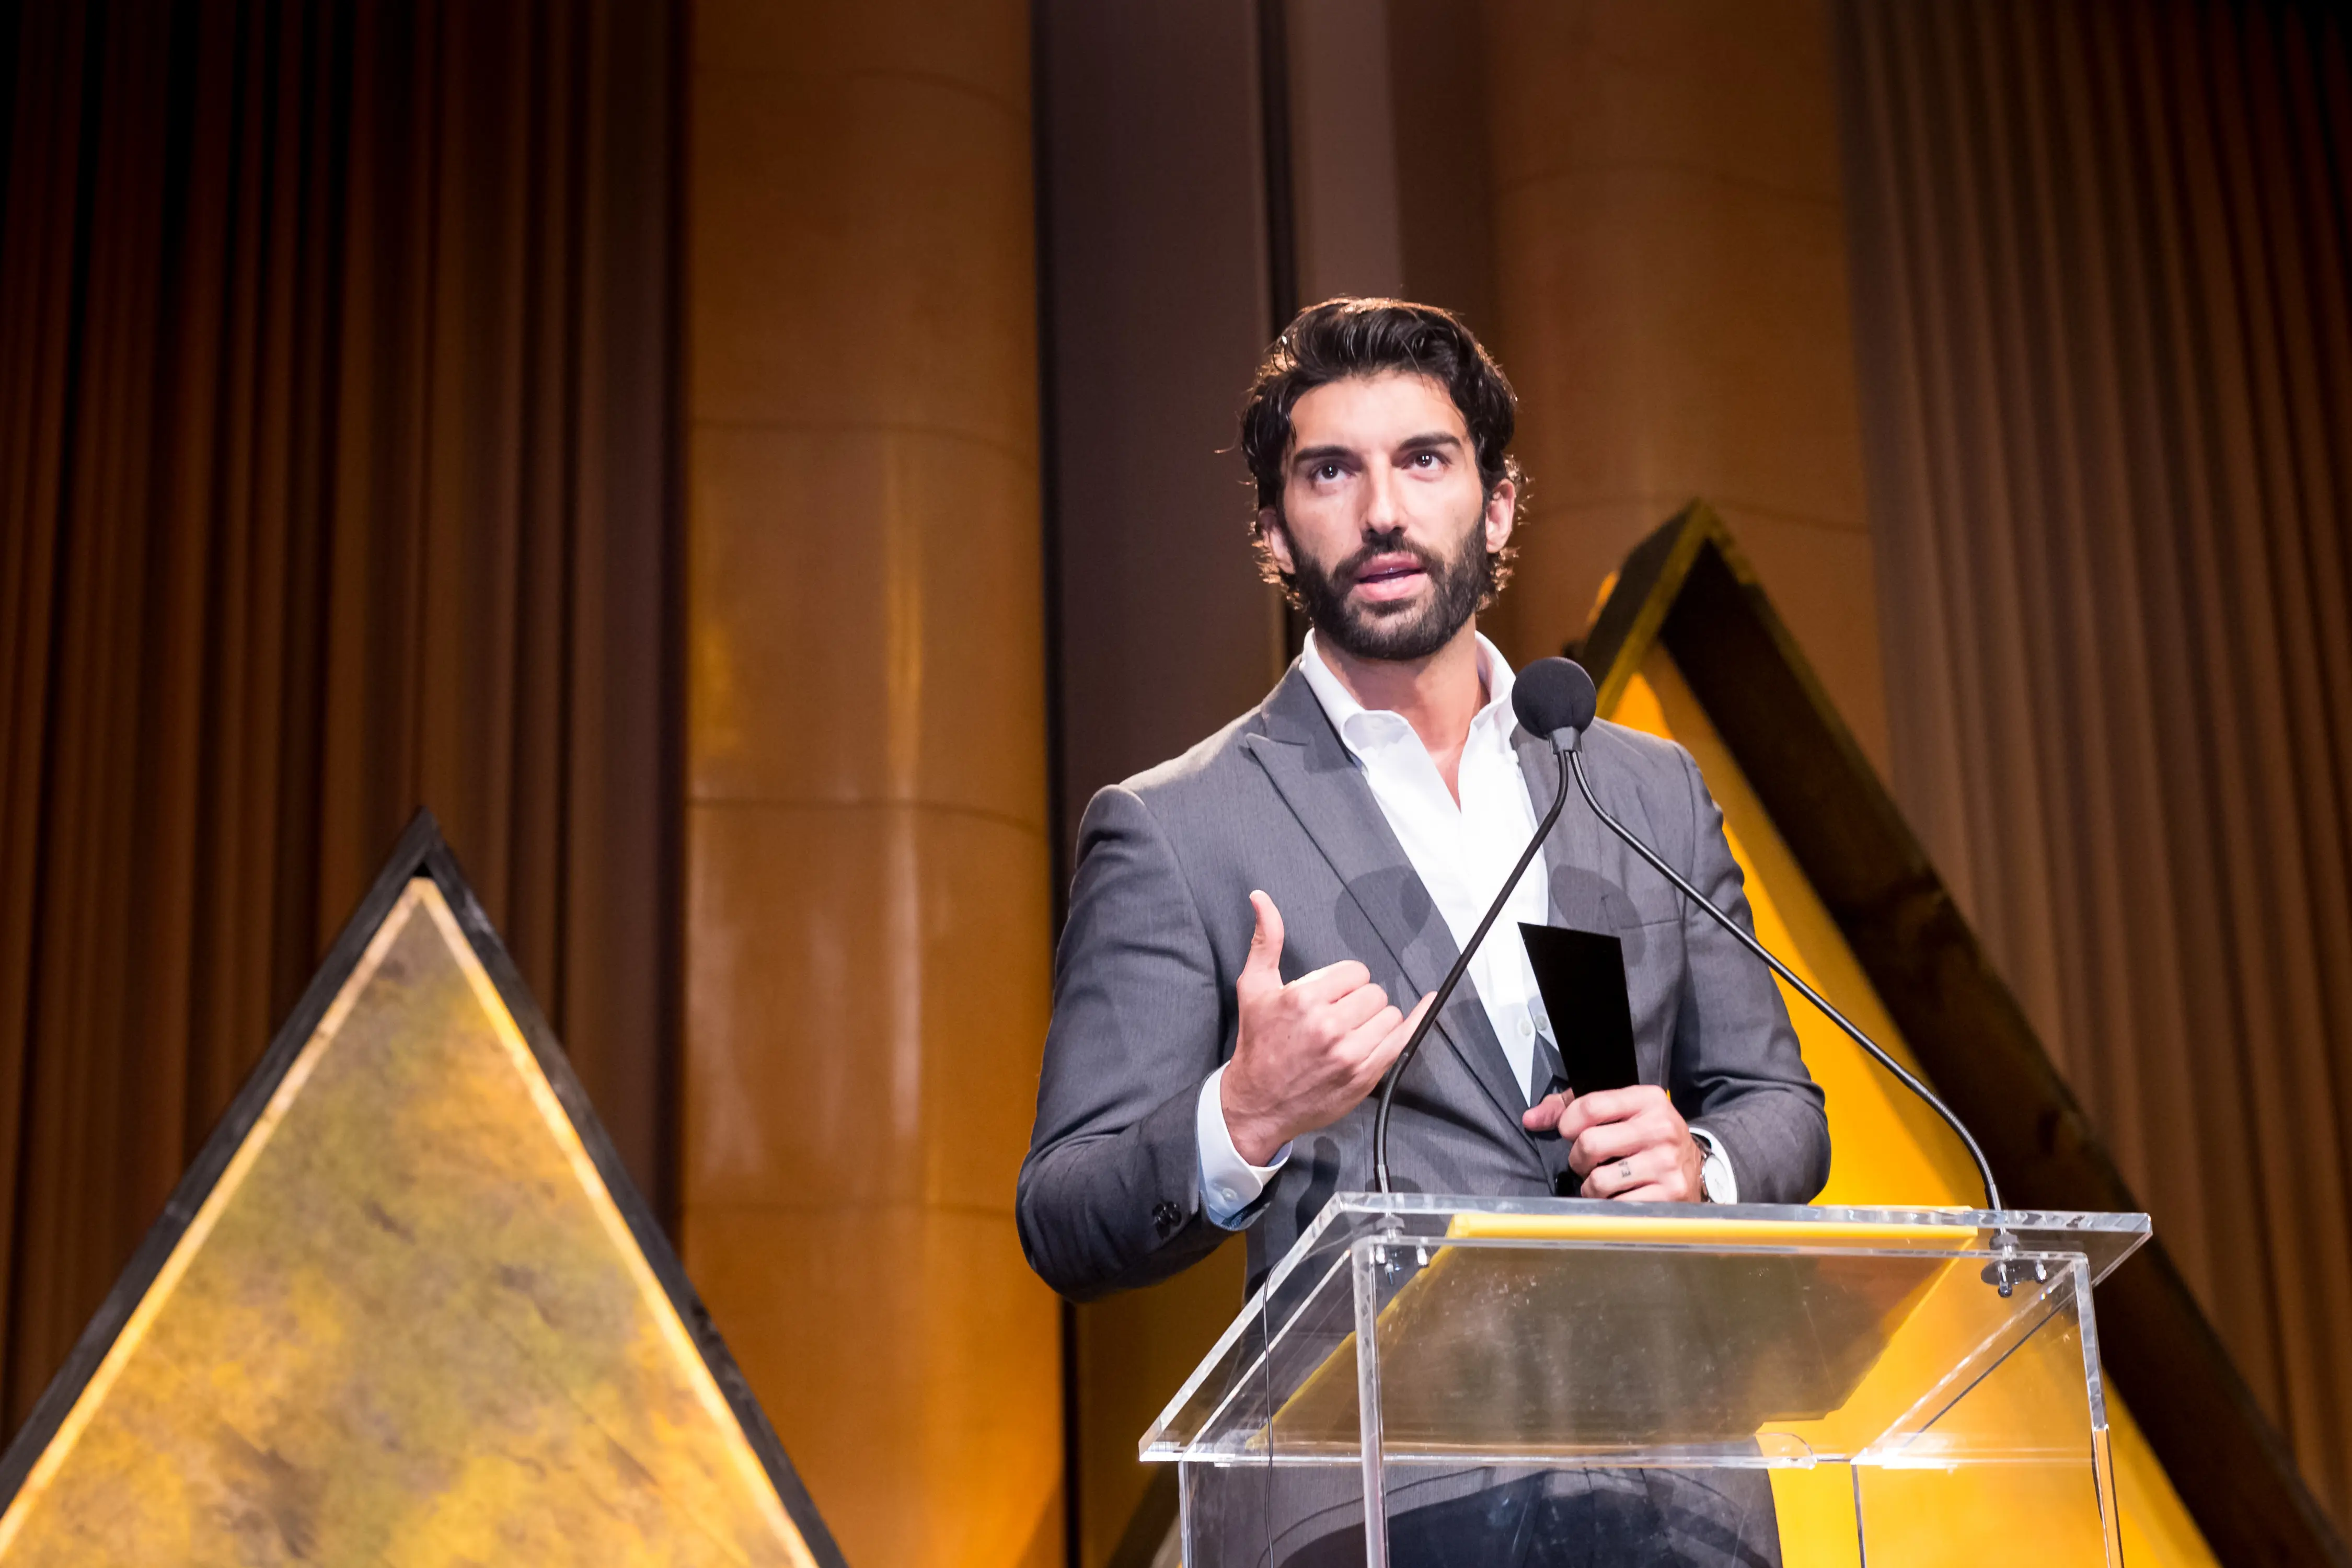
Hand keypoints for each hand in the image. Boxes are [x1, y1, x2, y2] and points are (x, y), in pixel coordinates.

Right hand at [1221, 891, 1433, 1164]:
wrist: (1258, 1103)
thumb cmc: (1257, 1044)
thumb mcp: (1254, 988)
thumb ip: (1265, 940)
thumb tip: (1261, 899)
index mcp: (1304, 1000)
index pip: (1354, 972)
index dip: (1344, 981)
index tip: (1330, 995)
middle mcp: (1329, 1026)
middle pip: (1374, 993)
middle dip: (1359, 1000)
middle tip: (1337, 1015)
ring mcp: (1349, 1054)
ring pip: (1390, 1015)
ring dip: (1376, 1019)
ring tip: (1351, 1030)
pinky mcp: (1364, 1077)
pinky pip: (1403, 1040)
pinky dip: (1413, 1023)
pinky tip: (1425, 1005)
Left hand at [1522, 1085, 1702, 1201]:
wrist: (1695, 1167)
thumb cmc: (1647, 1137)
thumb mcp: (1620, 1111)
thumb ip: (1571, 1107)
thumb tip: (1531, 1119)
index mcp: (1647, 1099)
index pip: (1590, 1106)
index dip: (1567, 1123)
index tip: (1569, 1132)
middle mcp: (1660, 1129)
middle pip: (1589, 1143)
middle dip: (1578, 1158)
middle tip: (1587, 1162)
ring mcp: (1666, 1164)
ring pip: (1599, 1180)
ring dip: (1591, 1186)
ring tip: (1604, 1180)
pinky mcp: (1669, 1195)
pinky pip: (1617, 1206)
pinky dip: (1609, 1205)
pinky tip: (1620, 1196)